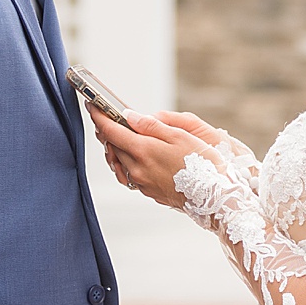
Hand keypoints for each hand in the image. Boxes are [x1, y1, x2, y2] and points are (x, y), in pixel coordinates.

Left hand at [89, 108, 212, 210]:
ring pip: (117, 160)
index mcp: (144, 151)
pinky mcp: (147, 191)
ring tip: (116, 134)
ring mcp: (141, 182)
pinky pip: (126, 174)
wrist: (213, 199)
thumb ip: (151, 126)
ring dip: (114, 146)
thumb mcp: (180, 137)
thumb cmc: (202, 165)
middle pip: (112, 146)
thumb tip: (129, 116)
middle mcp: (137, 169)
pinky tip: (130, 157)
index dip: (99, 116)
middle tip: (105, 116)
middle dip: (106, 129)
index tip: (92, 105)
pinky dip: (122, 162)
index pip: (111, 131)